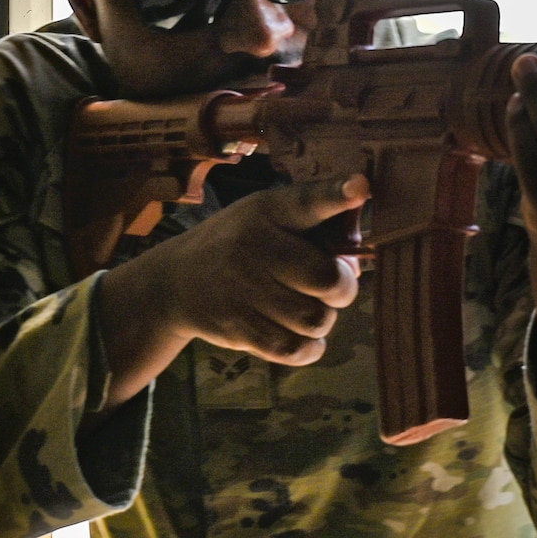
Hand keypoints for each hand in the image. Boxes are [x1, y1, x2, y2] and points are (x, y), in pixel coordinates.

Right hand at [95, 174, 368, 407]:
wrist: (175, 281)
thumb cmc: (241, 245)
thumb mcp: (266, 218)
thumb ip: (314, 228)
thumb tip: (359, 260)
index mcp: (267, 211)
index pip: (306, 201)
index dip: (336, 195)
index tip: (360, 188)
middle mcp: (254, 247)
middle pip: (326, 278)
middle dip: (342, 287)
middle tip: (331, 285)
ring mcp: (243, 290)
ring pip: (315, 319)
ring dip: (323, 318)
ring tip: (309, 306)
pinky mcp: (237, 328)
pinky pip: (294, 349)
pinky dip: (309, 347)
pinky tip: (303, 334)